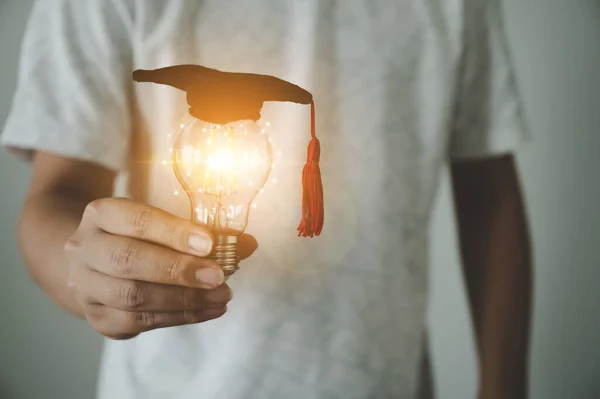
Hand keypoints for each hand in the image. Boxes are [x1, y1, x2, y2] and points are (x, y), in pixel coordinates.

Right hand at [64, 197, 256, 338]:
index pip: (136, 221)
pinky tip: (208, 310)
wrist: (94, 262)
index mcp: (101, 214)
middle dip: (179, 271)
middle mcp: (84, 248)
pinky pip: (138, 322)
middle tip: (218, 277)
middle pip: (129, 261)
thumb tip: (247, 244)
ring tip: (221, 296)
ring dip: (184, 300)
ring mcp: (85, 287)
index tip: (209, 243)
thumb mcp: (162, 222)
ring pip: (133, 297)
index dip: (173, 233)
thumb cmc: (139, 236)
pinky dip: (179, 318)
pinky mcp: (97, 317)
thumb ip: (200, 231)